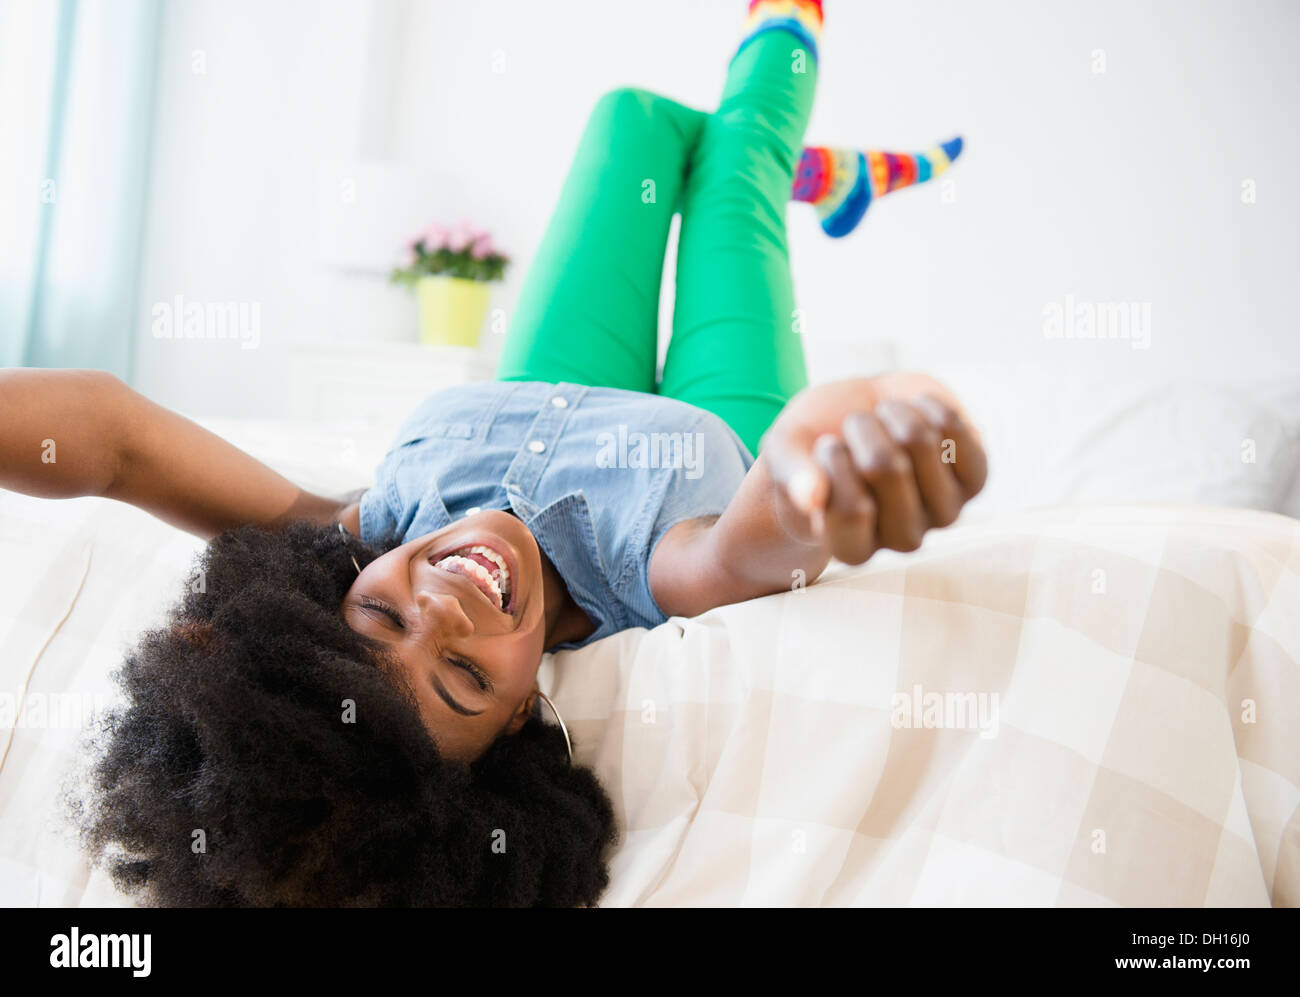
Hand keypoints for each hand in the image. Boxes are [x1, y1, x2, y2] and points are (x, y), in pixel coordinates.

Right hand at [761, 377, 987, 563]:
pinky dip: (927, 406)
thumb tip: (810, 498)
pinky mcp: (974, 480)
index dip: (832, 459)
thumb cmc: (814, 442)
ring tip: (881, 419)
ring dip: (892, 413)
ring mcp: (943, 512)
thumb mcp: (786, 452)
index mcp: (851, 547)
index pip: (851, 508)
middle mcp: (902, 539)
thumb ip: (793, 476)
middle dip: (860, 427)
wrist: (857, 417)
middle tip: (853, 427)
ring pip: (920, 440)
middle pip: (886, 466)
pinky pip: (954, 428)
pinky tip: (914, 412)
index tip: (824, 446)